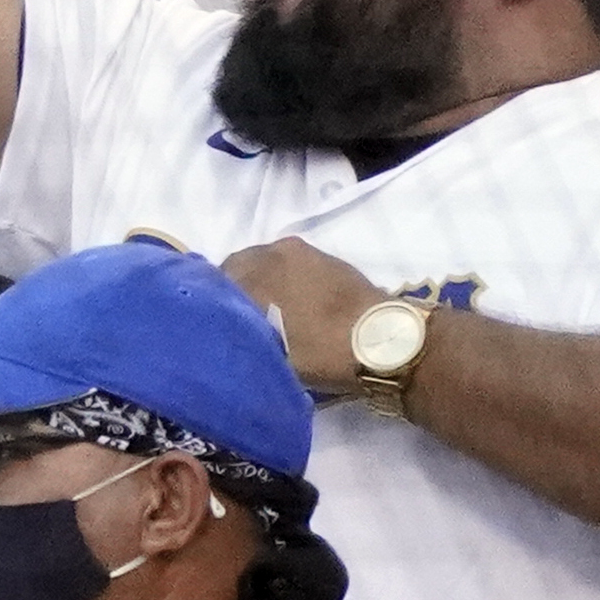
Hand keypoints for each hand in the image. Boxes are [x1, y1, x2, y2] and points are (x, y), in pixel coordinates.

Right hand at [222, 236, 382, 393]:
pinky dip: (292, 288)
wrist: (385, 343)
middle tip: (241, 325)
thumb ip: (239, 333)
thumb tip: (221, 332)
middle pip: (245, 268)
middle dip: (240, 291)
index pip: (217, 278)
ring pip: (274, 269)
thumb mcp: (267, 350)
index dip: (214, 304)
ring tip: (269, 322)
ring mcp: (312, 254)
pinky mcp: (336, 265)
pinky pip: (299, 273)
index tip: (216, 327)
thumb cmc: (321, 347)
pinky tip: (296, 315)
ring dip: (268, 288)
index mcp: (260, 264)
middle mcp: (281, 250)